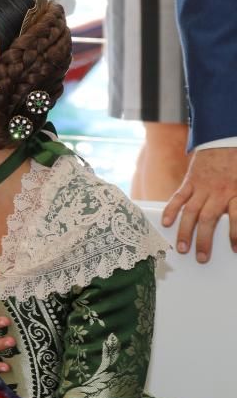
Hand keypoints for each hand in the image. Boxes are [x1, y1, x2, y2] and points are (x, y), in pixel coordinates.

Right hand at [162, 147, 236, 261]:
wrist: (224, 139)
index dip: (236, 234)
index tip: (235, 248)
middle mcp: (219, 192)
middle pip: (209, 219)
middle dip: (204, 240)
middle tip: (201, 257)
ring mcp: (202, 187)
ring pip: (191, 212)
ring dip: (185, 231)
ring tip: (182, 248)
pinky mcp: (190, 182)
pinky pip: (178, 197)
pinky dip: (171, 210)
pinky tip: (166, 223)